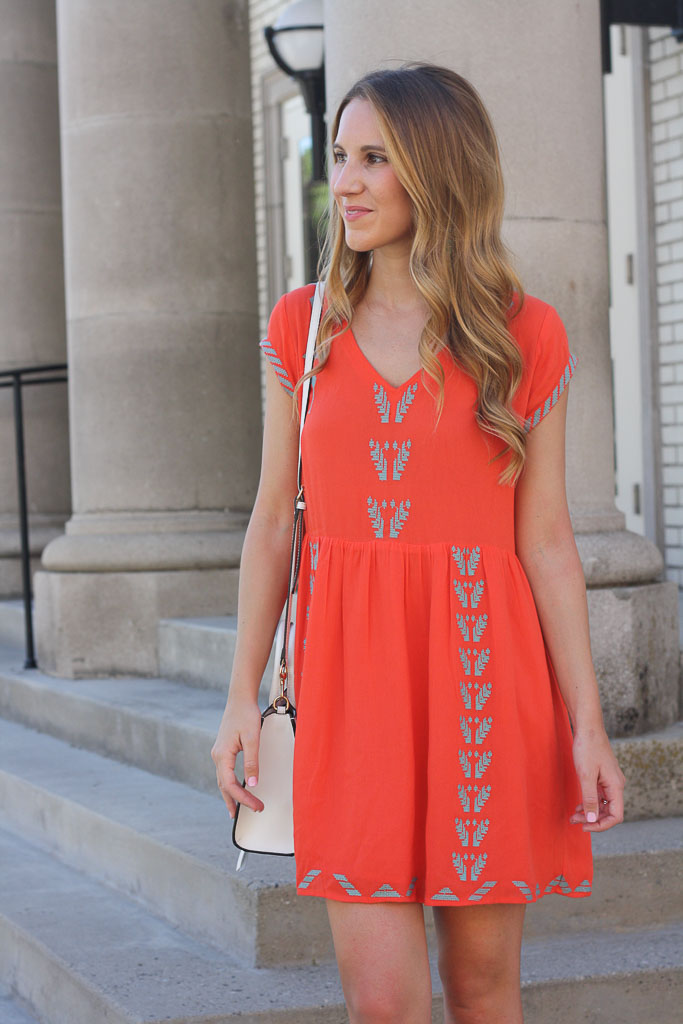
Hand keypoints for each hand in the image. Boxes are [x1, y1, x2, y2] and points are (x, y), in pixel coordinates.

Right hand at [211, 693, 264, 818]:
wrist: (240, 698)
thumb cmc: (246, 715)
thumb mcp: (253, 738)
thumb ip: (252, 762)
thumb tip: (253, 785)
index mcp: (222, 755)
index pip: (231, 785)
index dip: (244, 798)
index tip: (257, 805)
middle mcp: (217, 756)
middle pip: (224, 786)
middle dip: (237, 801)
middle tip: (252, 812)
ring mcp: (219, 753)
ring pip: (222, 780)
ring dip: (230, 795)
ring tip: (237, 810)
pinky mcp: (223, 750)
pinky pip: (224, 773)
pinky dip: (229, 784)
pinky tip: (234, 789)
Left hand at [569, 725, 625, 831]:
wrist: (588, 727)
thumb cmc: (587, 748)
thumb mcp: (586, 775)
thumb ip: (590, 799)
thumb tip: (592, 820)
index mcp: (616, 786)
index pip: (616, 816)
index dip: (601, 825)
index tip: (584, 826)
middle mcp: (616, 785)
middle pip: (609, 812)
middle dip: (593, 819)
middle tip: (574, 820)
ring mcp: (611, 781)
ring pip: (604, 804)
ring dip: (590, 812)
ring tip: (574, 815)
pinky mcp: (604, 776)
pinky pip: (600, 795)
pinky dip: (590, 802)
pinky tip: (579, 805)